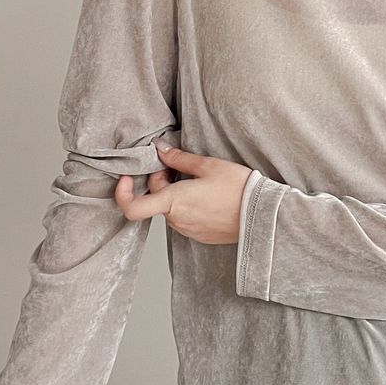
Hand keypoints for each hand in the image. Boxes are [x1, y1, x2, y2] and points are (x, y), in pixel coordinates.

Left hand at [114, 141, 253, 244]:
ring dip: (175, 193)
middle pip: (156, 199)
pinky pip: (185, 218)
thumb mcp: (208, 165)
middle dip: (161, 181)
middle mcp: (177, 220)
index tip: (126, 178)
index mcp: (174, 201)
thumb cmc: (238, 190)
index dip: (122, 193)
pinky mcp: (200, 235)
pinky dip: (187, 205)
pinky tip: (207, 195)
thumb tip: (160, 149)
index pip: (133, 207)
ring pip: (171, 209)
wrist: (263, 215)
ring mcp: (188, 230)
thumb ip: (178, 158)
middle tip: (179, 165)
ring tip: (198, 180)